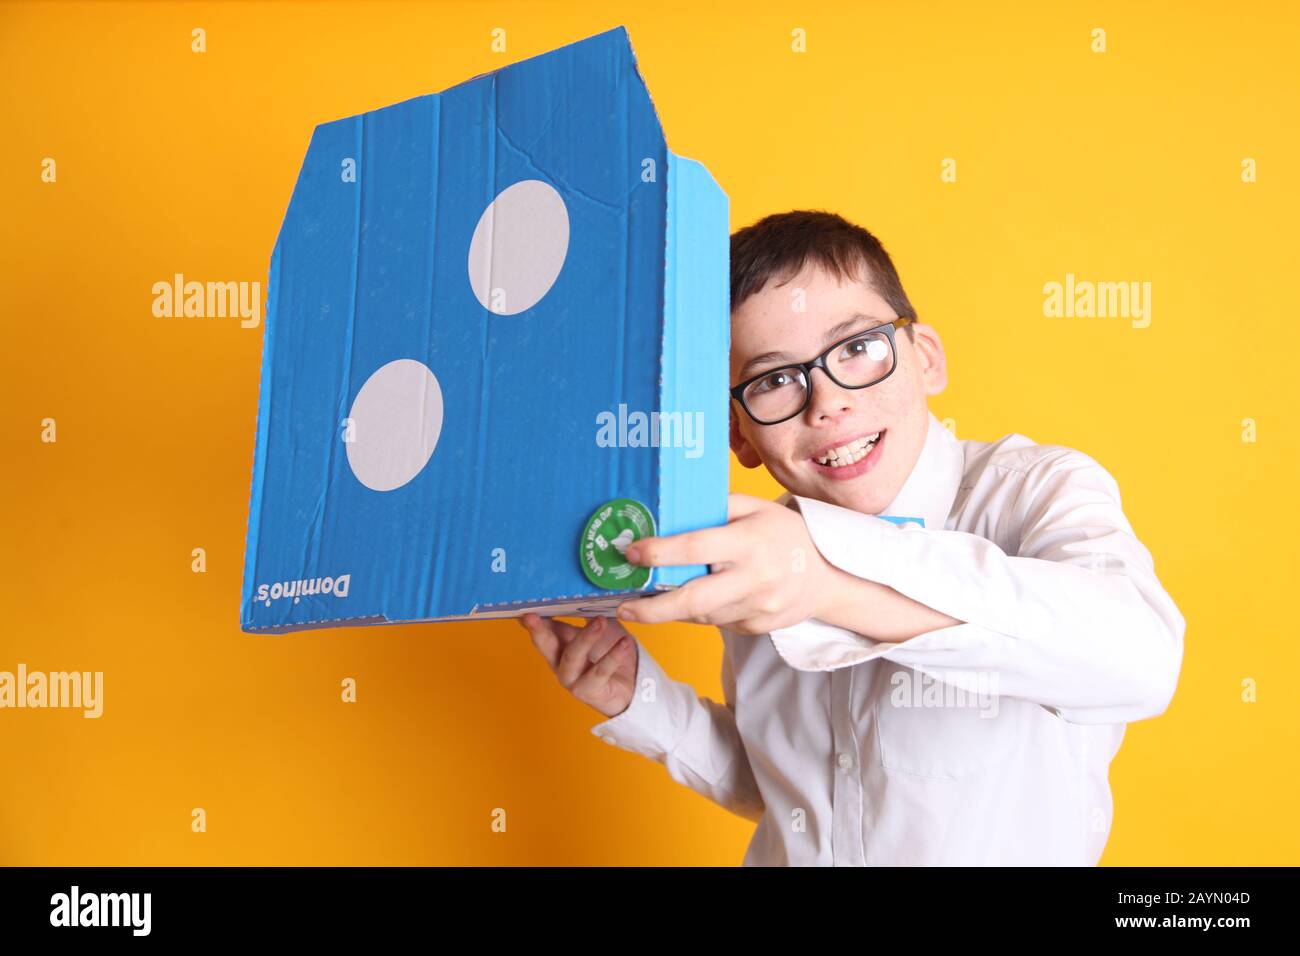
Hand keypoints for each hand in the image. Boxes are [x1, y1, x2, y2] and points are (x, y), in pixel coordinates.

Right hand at [519, 614, 637, 718]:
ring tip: (601, 621)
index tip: (524, 608)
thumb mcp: (598, 628)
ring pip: (573, 656)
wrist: (631, 684)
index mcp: (559, 644)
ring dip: (586, 637)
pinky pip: (600, 671)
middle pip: (545, 645)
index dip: (533, 620)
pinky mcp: (589, 691)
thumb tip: (584, 591)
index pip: (543, 629)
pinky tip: (625, 643)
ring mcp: (572, 679)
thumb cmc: (610, 651)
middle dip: (538, 630)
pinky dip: (613, 656)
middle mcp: (559, 662)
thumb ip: (588, 613)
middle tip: (531, 617)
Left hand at [615, 493, 830, 635]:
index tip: (632, 552)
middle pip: (694, 600)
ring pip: (702, 616)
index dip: (660, 552)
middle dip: (653, 608)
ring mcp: (758, 608)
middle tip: (624, 607)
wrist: (828, 577)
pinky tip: (685, 604)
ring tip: (646, 602)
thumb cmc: (785, 535)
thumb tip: (671, 508)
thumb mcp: (757, 508)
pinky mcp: (757, 628)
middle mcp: (755, 578)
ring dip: (672, 611)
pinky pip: (717, 623)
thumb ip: (718, 506)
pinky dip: (697, 615)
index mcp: (750, 542)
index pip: (697, 548)